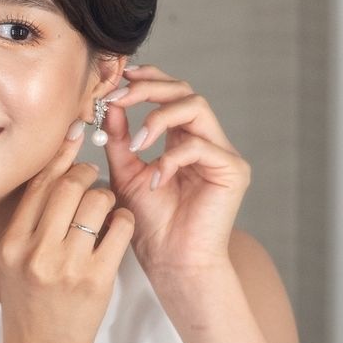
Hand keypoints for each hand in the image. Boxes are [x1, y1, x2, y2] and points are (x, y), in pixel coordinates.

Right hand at [0, 133, 134, 342]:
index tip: (73, 139)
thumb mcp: (13, 263)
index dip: (58, 158)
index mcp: (11, 245)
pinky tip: (118, 226)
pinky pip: (118, 229)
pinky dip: (122, 219)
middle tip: (92, 175)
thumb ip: (28, 224)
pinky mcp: (96, 279)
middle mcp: (35, 253)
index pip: (37, 187)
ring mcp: (66, 267)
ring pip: (96, 202)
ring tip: (105, 207)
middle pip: (66, 188)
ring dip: (107, 196)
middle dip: (85, 173)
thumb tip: (55, 174)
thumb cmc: (30, 305)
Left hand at [102, 66, 249, 277]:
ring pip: (196, 106)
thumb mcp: (125, 175)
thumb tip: (109, 106)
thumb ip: (119, 141)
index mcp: (181, 139)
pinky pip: (201, 145)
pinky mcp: (233, 170)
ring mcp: (222, 153)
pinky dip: (172, 157)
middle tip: (120, 99)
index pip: (170, 93)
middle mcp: (205, 141)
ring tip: (137, 143)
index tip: (118, 82)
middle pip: (185, 91)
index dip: (147, 79)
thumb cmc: (150, 225)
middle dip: (149, 89)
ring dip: (160, 116)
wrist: (171, 263)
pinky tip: (156, 179)